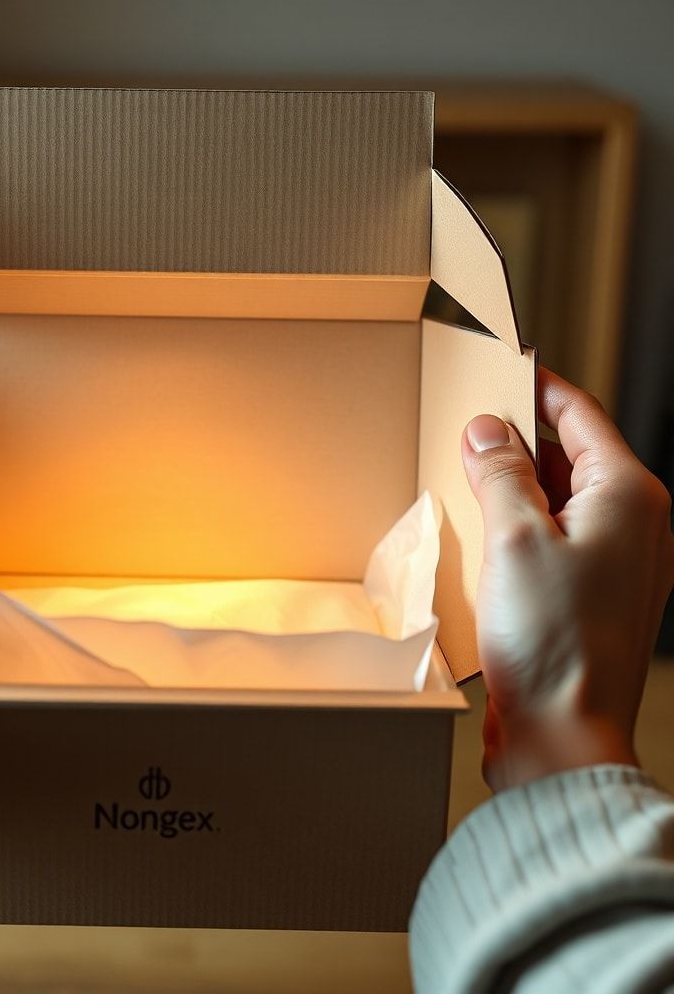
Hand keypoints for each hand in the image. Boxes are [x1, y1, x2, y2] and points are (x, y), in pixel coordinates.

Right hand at [463, 368, 673, 790]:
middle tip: (470, 423)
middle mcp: (634, 525)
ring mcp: (616, 562)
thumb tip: (487, 429)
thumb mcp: (514, 537)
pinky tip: (482, 529)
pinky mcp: (589, 593)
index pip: (582, 415)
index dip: (539, 386)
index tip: (503, 367)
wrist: (562, 733)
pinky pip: (554, 536)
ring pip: (561, 497)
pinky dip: (520, 523)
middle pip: (573, 454)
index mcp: (629, 497)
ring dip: (516, 483)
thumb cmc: (553, 641)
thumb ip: (501, 472)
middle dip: (520, 437)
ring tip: (467, 474)